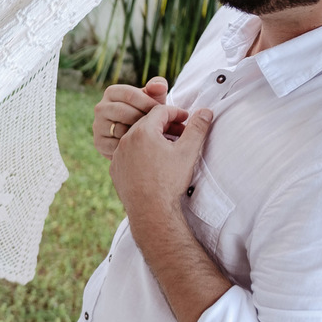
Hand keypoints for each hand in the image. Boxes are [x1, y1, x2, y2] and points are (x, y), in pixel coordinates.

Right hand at [93, 77, 169, 159]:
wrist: (138, 134)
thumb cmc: (148, 112)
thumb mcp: (154, 98)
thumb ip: (158, 88)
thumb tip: (159, 86)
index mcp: (112, 92)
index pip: (130, 94)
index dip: (148, 103)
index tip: (163, 112)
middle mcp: (101, 108)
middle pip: (123, 112)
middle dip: (144, 120)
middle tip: (160, 127)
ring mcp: (97, 126)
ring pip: (119, 130)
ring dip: (138, 134)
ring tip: (153, 136)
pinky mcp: (99, 143)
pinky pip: (116, 145)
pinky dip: (130, 148)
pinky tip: (142, 147)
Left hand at [109, 105, 212, 219]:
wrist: (151, 210)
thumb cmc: (170, 181)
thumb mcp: (188, 151)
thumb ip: (197, 128)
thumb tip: (206, 111)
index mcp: (142, 131)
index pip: (160, 111)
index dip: (177, 112)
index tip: (187, 119)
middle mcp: (125, 140)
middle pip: (147, 122)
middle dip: (165, 124)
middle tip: (180, 132)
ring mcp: (118, 155)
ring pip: (136, 138)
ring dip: (152, 138)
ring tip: (168, 147)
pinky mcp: (115, 168)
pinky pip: (128, 153)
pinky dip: (140, 152)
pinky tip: (153, 161)